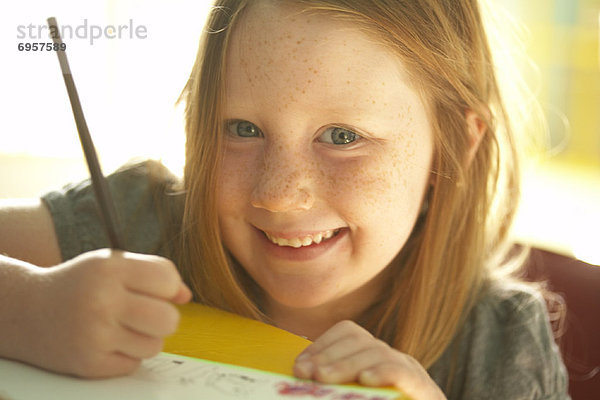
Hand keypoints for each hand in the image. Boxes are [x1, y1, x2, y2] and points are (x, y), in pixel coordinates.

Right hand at [9, 249, 190, 377]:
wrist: (27, 311)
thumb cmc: (81, 284)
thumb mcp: (113, 264)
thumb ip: (154, 273)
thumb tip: (186, 296)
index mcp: (110, 269)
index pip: (167, 280)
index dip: (168, 287)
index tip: (156, 289)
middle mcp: (102, 301)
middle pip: (168, 319)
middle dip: (164, 317)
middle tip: (146, 313)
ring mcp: (94, 336)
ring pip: (155, 346)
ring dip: (145, 338)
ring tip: (123, 326)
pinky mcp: (89, 364)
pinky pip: (134, 364)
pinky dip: (127, 355)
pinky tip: (108, 341)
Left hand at [293, 320, 445, 399]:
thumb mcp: (353, 393)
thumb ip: (333, 386)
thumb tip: (302, 374)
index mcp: (372, 355)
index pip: (347, 332)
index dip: (321, 345)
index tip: (299, 366)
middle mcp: (390, 356)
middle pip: (358, 341)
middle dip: (327, 355)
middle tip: (306, 373)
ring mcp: (408, 369)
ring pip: (377, 353)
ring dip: (346, 365)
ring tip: (323, 378)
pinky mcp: (423, 387)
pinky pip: (401, 371)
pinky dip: (382, 372)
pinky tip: (365, 380)